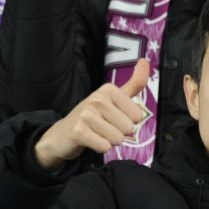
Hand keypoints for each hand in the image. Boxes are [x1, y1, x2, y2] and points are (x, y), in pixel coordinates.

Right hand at [33, 58, 150, 170]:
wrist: (63, 133)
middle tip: (104, 127)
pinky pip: (104, 146)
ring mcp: (86, 114)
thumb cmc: (92, 116)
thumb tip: (145, 60)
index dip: (128, 121)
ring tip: (98, 134)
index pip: (137, 116)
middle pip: (128, 128)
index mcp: (109, 90)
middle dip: (119, 133)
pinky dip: (100, 147)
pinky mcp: (79, 132)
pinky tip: (91, 140)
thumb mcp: (114, 98)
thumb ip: (134, 83)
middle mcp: (97, 99)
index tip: (114, 118)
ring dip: (109, 141)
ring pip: (117, 138)